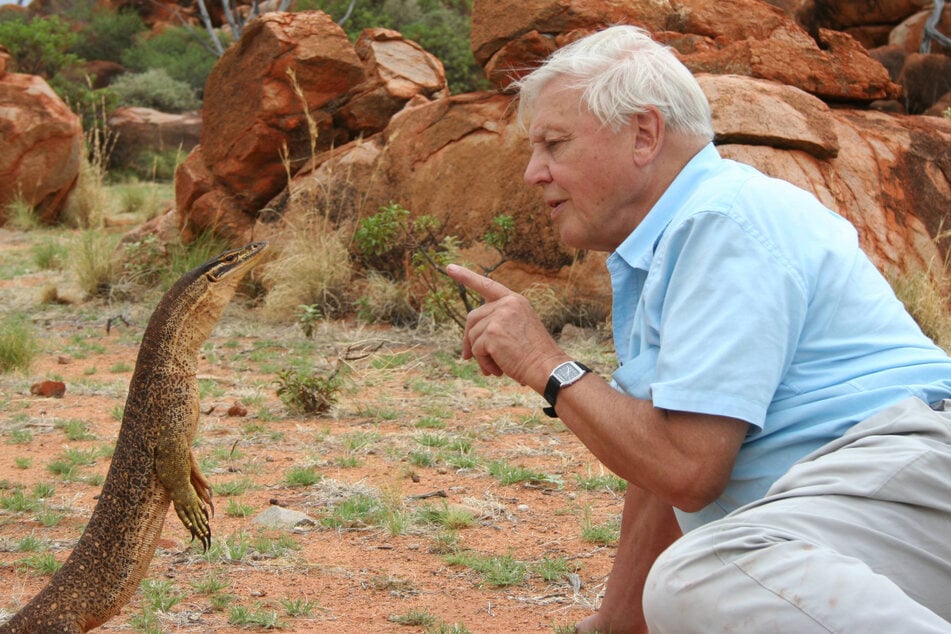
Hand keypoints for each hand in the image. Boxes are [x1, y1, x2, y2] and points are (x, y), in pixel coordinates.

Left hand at [446, 264, 566, 388]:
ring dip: (480, 355)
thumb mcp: (519, 330)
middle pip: (473, 317)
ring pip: (473, 336)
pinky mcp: (491, 332)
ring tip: (497, 367)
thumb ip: (497, 323)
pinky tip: (497, 370)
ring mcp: (498, 316)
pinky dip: (484, 363)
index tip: (450, 268)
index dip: (467, 277)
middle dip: (468, 339)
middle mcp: (507, 304)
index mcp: (515, 301)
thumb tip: (470, 337)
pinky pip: (476, 350)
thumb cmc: (535, 355)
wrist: (547, 367)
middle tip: (467, 357)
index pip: (487, 285)